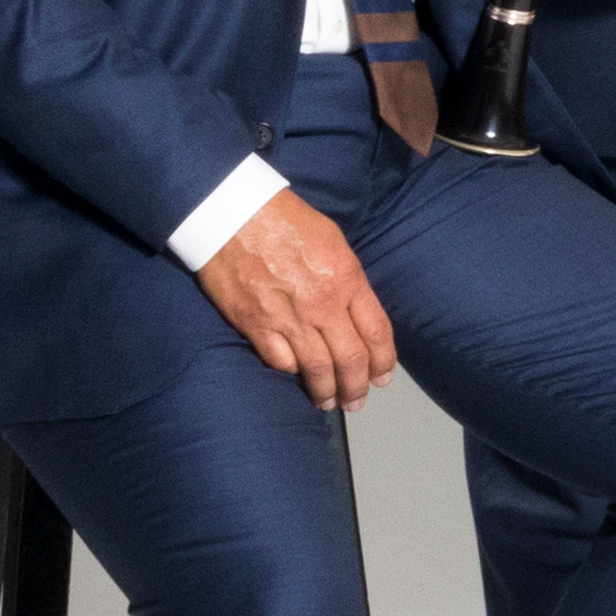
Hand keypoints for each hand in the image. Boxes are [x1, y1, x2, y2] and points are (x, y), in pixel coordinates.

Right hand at [196, 193, 396, 409]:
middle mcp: (322, 303)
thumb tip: (357, 312)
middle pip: (350, 359)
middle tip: (358, 401)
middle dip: (358, 386)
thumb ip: (349, 280)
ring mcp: (287, 316)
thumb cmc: (285, 219)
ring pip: (316, 369)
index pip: (377, 333)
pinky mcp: (254, 323)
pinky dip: (291, 372)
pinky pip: (280, 361)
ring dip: (326, 391)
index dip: (383, 361)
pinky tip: (297, 376)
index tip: (382, 378)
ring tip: (330, 402)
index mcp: (348, 280)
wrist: (232, 212)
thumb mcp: (334, 242)